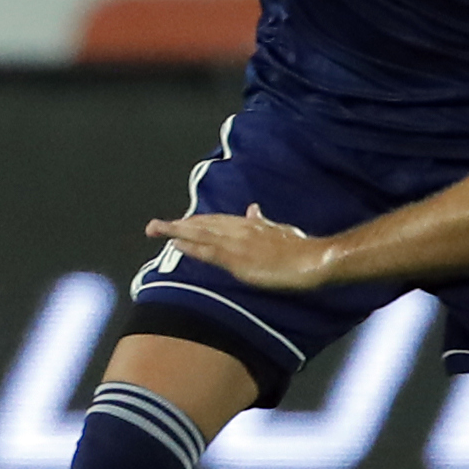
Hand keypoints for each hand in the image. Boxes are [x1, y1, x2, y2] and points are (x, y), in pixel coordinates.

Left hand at [143, 203, 333, 291]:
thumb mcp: (279, 229)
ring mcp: (237, 243)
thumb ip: (262, 220)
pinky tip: (176, 244)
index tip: (179, 223)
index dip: (195, 221)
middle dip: (178, 224)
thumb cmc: (301, 248)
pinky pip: (209, 251)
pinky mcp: (238, 259)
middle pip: (202, 224)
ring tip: (156, 230)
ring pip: (200, 233)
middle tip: (155, 226)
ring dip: (176, 231)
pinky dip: (191, 246)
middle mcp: (239, 229)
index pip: (215, 220)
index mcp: (248, 223)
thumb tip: (252, 208)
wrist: (313, 258)